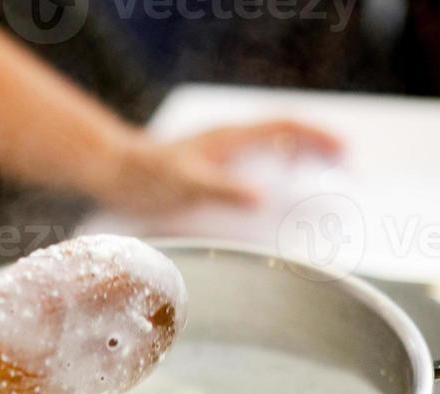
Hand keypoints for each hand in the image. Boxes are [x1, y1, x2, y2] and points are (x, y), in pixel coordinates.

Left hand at [109, 119, 342, 214]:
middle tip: (345, 171)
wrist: (114, 172)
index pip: (287, 127)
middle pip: (287, 136)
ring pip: (272, 150)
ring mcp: (221, 154)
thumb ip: (224, 190)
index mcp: (231, 139)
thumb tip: (262, 198)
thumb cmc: (146, 176)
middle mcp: (230, 141)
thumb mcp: (187, 184)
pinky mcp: (211, 169)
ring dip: (299, 163)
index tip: (345, 153)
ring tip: (321, 185)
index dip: (319, 138)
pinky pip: (254, 167)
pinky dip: (275, 177)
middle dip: (319, 149)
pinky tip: (276, 201)